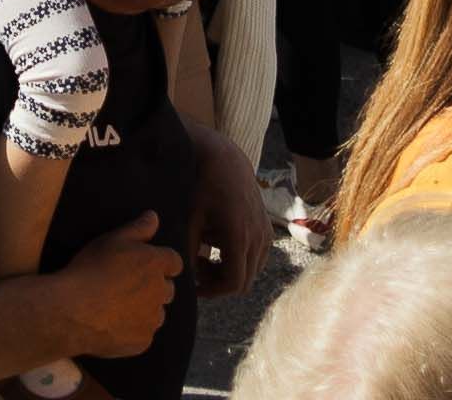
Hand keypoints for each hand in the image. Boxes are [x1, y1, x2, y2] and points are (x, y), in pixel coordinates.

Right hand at [37, 215, 183, 363]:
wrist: (73, 311)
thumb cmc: (91, 269)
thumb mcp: (112, 240)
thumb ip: (138, 229)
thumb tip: (154, 217)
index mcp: (155, 264)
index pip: (174, 262)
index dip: (163, 263)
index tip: (148, 266)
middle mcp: (160, 292)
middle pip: (168, 289)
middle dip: (155, 287)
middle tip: (130, 286)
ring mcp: (152, 319)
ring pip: (157, 313)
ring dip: (146, 310)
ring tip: (120, 307)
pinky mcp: (143, 342)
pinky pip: (144, 334)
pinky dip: (135, 330)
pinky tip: (114, 325)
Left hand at [186, 126, 274, 302]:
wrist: (225, 161)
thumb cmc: (203, 187)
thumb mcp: (190, 218)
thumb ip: (188, 250)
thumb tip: (184, 277)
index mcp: (238, 236)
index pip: (232, 283)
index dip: (212, 291)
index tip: (194, 284)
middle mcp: (257, 237)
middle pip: (243, 283)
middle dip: (219, 283)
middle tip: (197, 267)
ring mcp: (265, 234)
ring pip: (252, 272)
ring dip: (230, 273)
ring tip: (206, 256)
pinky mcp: (267, 231)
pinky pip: (257, 259)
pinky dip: (240, 261)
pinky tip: (220, 247)